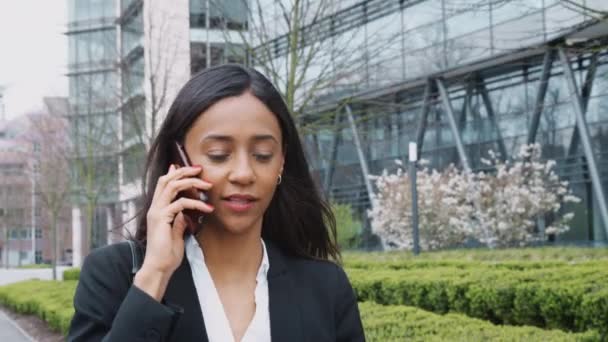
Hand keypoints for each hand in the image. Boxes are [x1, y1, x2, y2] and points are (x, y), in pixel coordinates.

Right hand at [135, 164, 212, 299]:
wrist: (159, 268)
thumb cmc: (167, 253)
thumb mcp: (177, 233)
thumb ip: (179, 220)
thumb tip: (185, 212)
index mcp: (158, 209)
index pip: (164, 184)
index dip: (176, 173)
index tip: (192, 170)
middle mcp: (155, 208)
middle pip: (166, 179)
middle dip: (184, 171)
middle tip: (200, 169)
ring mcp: (157, 212)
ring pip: (172, 186)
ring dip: (192, 182)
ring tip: (208, 185)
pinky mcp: (161, 218)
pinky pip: (180, 203)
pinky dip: (196, 203)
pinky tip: (207, 208)